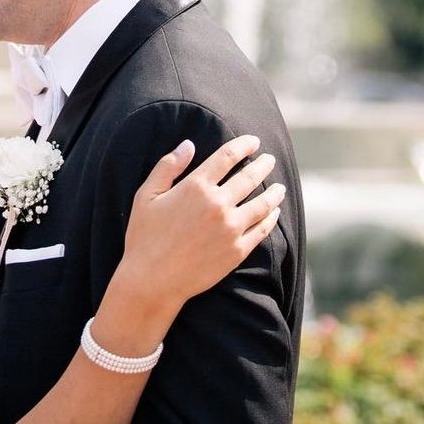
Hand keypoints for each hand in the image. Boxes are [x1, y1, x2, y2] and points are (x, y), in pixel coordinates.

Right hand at [118, 135, 284, 315]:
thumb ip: (167, 167)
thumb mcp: (146, 196)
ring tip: (279, 186)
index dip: (243, 145)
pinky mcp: (238, 250)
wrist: (152, 281)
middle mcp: (217, 204)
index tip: (253, 142)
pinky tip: (274, 212)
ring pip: (262, 203)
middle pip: (249, 177)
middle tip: (270, 159)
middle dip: (263, 165)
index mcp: (195, 187)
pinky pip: (262, 229)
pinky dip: (271, 217)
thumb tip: (188, 144)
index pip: (227, 156)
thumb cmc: (144, 237)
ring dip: (274, 192)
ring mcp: (231, 228)